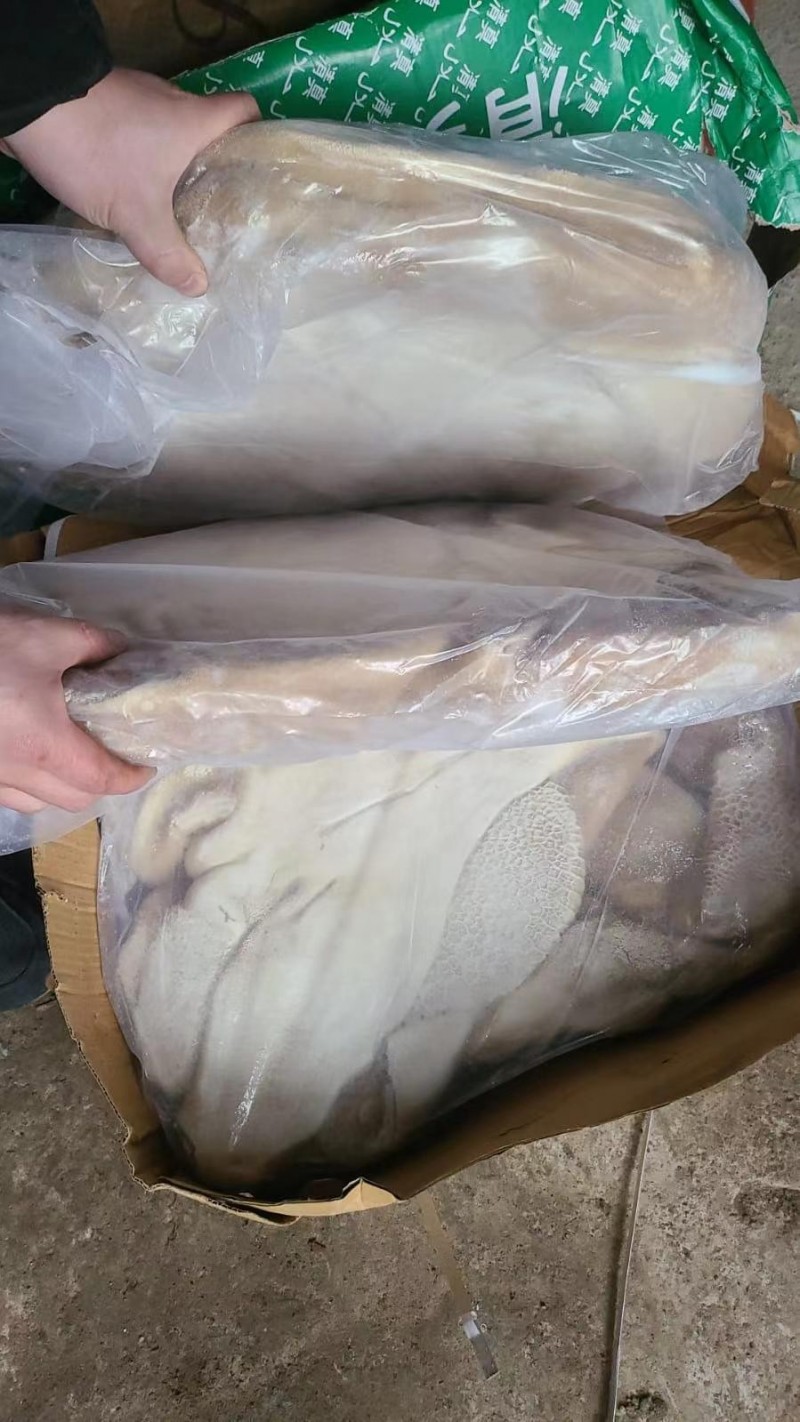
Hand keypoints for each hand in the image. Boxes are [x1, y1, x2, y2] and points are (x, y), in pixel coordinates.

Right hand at [0, 609, 151, 813]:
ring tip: (69, 753)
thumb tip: (122, 649)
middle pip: (73, 799)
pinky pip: (5, 793)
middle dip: (99, 783)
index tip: (144, 767)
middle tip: (110, 752)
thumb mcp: (43, 635)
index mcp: (43, 745)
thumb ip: (92, 644)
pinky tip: (25, 752)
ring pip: (36, 803)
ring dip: (60, 787)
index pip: (101, 779)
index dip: (129, 777)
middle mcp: (14, 772)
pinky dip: (26, 783)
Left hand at [1, 69, 257, 295]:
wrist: (30, 106)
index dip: (257, 136)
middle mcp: (171, 101)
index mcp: (194, 119)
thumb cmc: (99, 152)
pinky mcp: (105, 105)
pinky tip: (133, 190)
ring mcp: (136, 99)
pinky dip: (141, 158)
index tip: (256, 172)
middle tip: (218, 208)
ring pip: (170, 133)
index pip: (245, 111)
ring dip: (174, 165)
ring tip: (178, 207)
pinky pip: (137, 133)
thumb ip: (168, 252)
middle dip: (214, 165)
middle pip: (209, 128)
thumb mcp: (137, 214)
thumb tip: (199, 287)